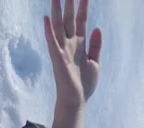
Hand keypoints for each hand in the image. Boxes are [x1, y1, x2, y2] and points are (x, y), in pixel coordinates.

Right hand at [45, 0, 101, 127]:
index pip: (81, 20)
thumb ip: (96, 46)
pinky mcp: (58, 59)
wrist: (77, 101)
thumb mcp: (95, 63)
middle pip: (69, 19)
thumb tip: (97, 27)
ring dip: (57, 11)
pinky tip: (46, 18)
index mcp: (80, 44)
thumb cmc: (84, 85)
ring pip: (59, 26)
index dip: (83, 7)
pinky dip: (49, 30)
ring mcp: (63, 50)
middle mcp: (70, 44)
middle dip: (69, 3)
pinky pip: (52, 42)